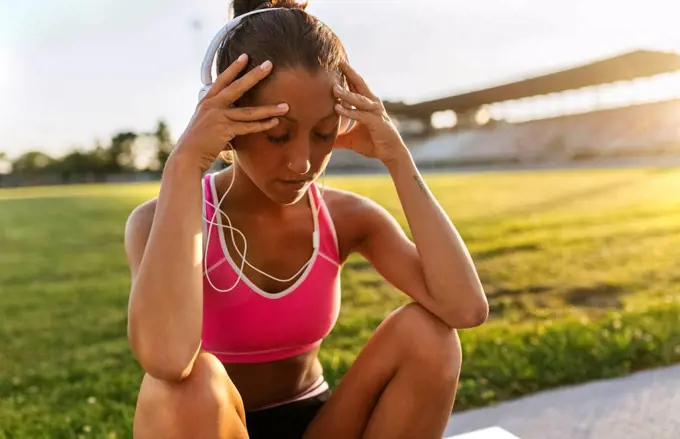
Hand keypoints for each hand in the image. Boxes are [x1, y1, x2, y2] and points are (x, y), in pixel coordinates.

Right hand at [170, 54, 289, 171]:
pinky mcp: (224, 130)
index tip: (245, 56)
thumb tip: (230, 115)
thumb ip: (217, 114)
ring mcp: (218, 117)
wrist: (187, 156)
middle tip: (269, 64)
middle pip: (237, 87)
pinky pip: (248, 127)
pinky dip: (262, 125)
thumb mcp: (204, 122)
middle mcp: (212, 105)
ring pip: (248, 111)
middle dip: (254, 75)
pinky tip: (275, 122)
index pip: (222, 80)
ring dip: (269, 109)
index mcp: (206, 101)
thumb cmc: (197, 142)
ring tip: (285, 106)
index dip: (234, 68)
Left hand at [332, 62, 406, 165]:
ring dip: (346, 93)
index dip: (346, 74)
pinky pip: (360, 115)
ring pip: (359, 99)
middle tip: (338, 60)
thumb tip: (322, 141)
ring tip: (334, 88)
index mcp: (366, 104)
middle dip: (349, 72)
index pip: (355, 85)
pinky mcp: (376, 122)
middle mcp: (372, 104)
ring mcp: (375, 112)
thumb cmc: (372, 143)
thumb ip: (338, 137)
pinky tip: (338, 108)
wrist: (390, 153)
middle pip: (359, 84)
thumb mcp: (351, 140)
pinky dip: (349, 112)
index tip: (335, 63)